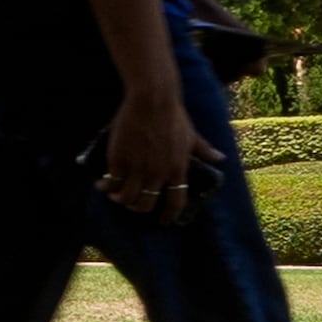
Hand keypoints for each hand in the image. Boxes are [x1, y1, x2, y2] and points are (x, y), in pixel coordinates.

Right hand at [98, 84, 208, 221]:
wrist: (152, 101)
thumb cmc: (173, 116)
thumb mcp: (192, 135)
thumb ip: (204, 150)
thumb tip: (221, 159)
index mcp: (177, 170)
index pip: (175, 202)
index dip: (168, 215)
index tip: (163, 221)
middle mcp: (158, 174)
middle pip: (146, 204)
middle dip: (138, 208)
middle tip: (133, 205)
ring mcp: (137, 168)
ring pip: (127, 197)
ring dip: (120, 199)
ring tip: (115, 196)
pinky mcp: (119, 159)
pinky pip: (111, 182)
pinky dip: (105, 187)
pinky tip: (101, 185)